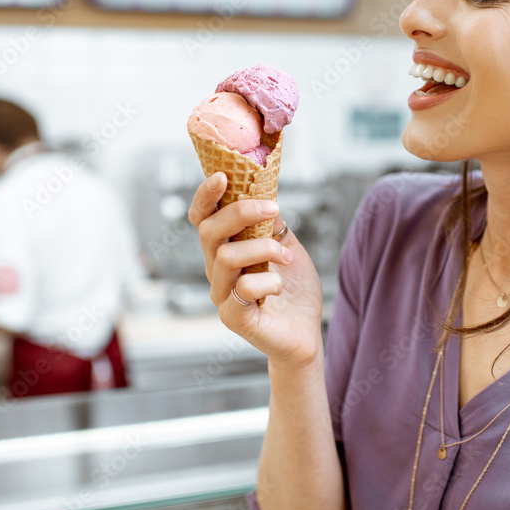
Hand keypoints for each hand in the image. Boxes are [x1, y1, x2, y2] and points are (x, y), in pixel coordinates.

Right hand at [189, 172, 324, 370]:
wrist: (307, 332)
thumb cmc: (294, 289)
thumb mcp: (287, 245)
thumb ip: (271, 223)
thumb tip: (264, 192)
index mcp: (225, 249)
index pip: (202, 218)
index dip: (205, 196)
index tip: (222, 176)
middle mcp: (217, 270)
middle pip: (209, 231)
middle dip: (240, 212)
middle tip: (273, 208)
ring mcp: (222, 295)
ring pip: (225, 257)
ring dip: (263, 248)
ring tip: (287, 257)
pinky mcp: (233, 317)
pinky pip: (243, 288)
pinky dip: (268, 280)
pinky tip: (280, 286)